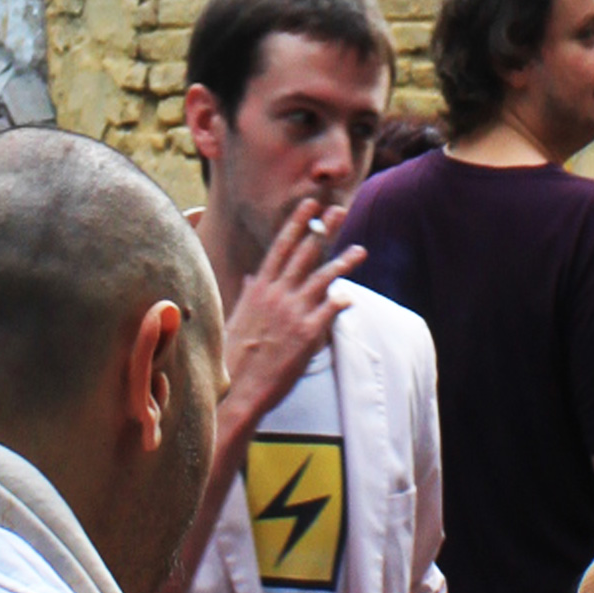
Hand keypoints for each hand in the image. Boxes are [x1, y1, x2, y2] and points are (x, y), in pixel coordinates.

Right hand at [221, 204, 364, 431]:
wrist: (238, 387)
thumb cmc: (233, 354)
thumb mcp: (237, 316)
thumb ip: (249, 294)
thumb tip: (252, 277)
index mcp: (259, 288)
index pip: (281, 246)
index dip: (297, 223)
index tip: (309, 204)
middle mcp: (277, 294)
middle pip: (305, 254)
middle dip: (323, 230)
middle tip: (339, 210)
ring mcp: (294, 312)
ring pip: (324, 278)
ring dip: (343, 262)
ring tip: (360, 251)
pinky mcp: (308, 333)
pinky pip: (331, 310)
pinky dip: (342, 301)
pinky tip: (350, 298)